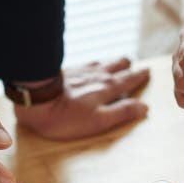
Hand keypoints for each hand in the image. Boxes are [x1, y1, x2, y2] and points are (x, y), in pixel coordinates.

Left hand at [14, 58, 149, 139]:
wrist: (35, 99)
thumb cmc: (66, 116)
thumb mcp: (99, 121)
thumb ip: (122, 113)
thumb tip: (144, 107)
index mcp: (107, 88)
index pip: (128, 80)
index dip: (139, 77)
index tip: (148, 71)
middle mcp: (97, 76)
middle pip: (117, 67)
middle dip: (128, 67)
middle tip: (135, 65)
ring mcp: (80, 71)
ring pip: (102, 63)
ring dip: (112, 63)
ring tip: (118, 61)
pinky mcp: (66, 71)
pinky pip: (85, 63)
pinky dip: (94, 63)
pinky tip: (91, 65)